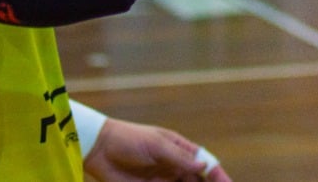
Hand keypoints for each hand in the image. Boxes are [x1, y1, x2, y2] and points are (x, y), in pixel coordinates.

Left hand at [84, 118, 231, 181]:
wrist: (98, 149)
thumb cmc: (128, 139)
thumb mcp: (156, 145)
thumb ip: (180, 157)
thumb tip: (204, 165)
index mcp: (179, 149)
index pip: (205, 164)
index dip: (219, 175)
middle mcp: (174, 167)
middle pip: (198, 181)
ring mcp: (162, 180)